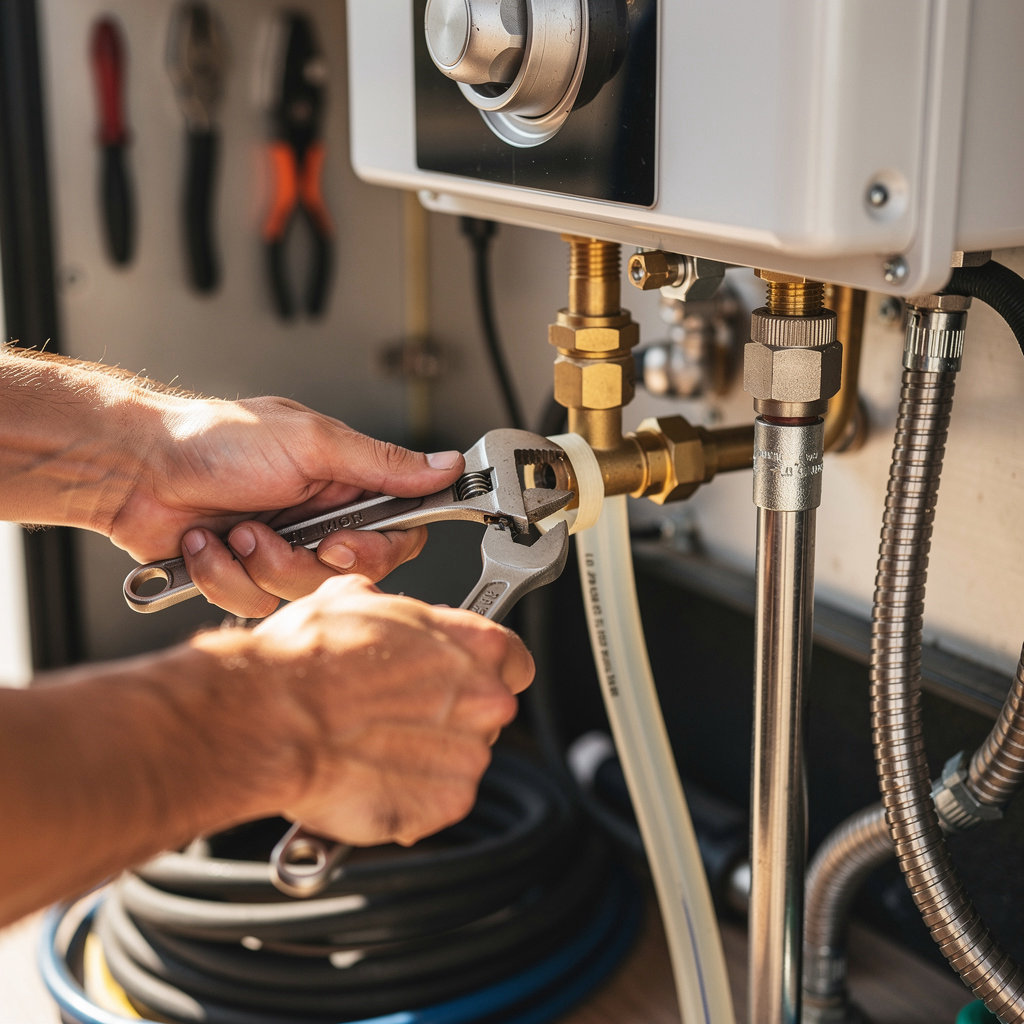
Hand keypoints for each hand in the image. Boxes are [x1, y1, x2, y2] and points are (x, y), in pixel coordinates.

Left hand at [111, 396, 464, 616]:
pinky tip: (206, 543)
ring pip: (300, 593)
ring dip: (258, 563)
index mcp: (345, 484)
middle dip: (306, 559)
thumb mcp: (313, 443)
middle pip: (349, 574)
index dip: (378, 549)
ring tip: (233, 529)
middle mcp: (318, 521)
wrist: (136, 469)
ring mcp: (281, 551)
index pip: (398, 531)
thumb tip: (444, 465)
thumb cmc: (216, 440)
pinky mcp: (244, 576)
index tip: (344, 543)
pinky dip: (223, 574)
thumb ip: (383, 463)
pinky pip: (254, 604)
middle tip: (278, 530)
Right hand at [200, 575, 534, 846]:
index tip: (459, 677)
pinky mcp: (446, 803)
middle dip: (448, 715)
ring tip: (372, 745)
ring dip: (426, 757)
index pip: (512, 659)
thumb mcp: (352, 599)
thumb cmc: (306, 659)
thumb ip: (390, 610)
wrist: (270, 718)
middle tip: (396, 713)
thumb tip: (378, 607)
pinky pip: (437, 801)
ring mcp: (469, 754)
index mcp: (473, 643)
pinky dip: (410, 797)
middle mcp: (483, 698)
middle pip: (486, 711)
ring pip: (461, 759)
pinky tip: (369, 774)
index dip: (482, 669)